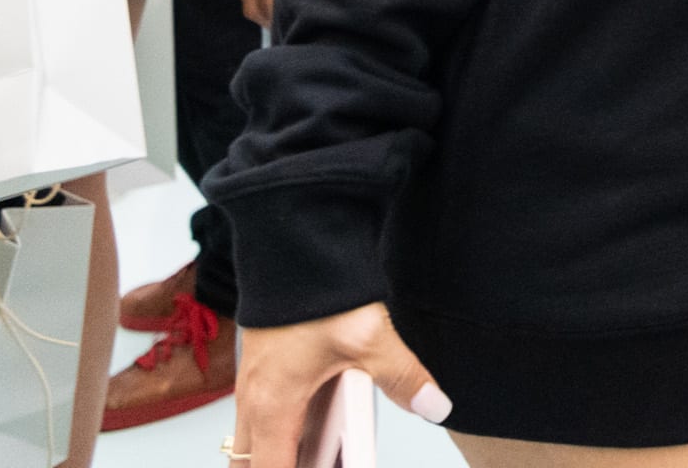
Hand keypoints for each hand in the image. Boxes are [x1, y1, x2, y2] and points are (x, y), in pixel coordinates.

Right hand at [233, 306, 448, 467]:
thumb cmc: (316, 290)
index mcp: (273, 406)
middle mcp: (253, 402)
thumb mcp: (367, 338)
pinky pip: (263, 418)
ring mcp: (254, 386)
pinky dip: (285, 433)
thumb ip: (402, 377)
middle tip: (324, 464)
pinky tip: (321, 427)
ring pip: (253, 443)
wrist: (294, 243)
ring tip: (323, 460)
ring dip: (281, 456)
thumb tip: (435, 406)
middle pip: (252, 465)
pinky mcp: (264, 370)